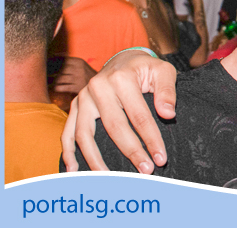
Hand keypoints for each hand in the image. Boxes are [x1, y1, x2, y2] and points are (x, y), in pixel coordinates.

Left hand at [52, 57, 96, 93]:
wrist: (98, 83)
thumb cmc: (86, 73)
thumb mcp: (81, 64)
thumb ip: (70, 60)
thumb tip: (56, 54)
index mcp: (79, 62)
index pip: (64, 60)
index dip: (58, 63)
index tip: (54, 66)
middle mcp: (79, 69)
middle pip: (62, 69)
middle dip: (57, 72)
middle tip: (55, 75)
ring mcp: (78, 78)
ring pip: (61, 78)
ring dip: (57, 80)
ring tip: (57, 81)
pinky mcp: (76, 88)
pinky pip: (62, 87)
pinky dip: (58, 87)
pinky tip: (58, 87)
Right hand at [60, 49, 177, 172]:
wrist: (123, 59)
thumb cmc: (146, 68)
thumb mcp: (163, 70)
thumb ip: (167, 91)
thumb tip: (168, 114)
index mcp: (122, 78)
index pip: (139, 115)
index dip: (151, 139)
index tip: (161, 158)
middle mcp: (98, 87)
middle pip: (114, 127)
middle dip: (131, 151)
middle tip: (146, 170)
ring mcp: (83, 97)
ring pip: (85, 133)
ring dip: (96, 158)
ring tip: (109, 177)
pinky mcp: (75, 105)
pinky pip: (67, 131)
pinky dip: (68, 151)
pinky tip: (74, 169)